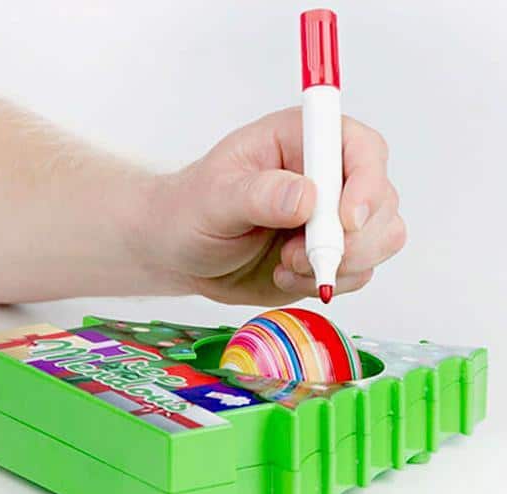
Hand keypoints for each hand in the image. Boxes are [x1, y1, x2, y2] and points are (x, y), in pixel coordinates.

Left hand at [145, 107, 405, 304]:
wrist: (182, 253)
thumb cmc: (191, 212)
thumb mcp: (214, 199)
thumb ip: (258, 195)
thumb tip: (307, 197)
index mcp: (301, 141)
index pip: (361, 148)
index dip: (367, 183)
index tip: (346, 221)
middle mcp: (327, 177)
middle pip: (382, 200)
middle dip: (351, 239)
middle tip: (296, 254)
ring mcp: (332, 218)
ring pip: (381, 239)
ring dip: (340, 264)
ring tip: (285, 266)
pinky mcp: (329, 254)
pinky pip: (358, 272)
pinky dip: (326, 282)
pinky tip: (285, 276)